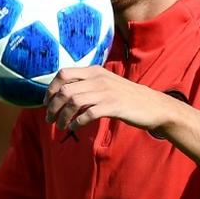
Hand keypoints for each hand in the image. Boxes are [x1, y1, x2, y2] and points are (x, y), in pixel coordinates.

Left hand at [44, 66, 170, 131]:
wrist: (152, 105)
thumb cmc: (125, 96)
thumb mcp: (105, 83)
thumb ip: (87, 84)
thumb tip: (62, 93)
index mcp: (94, 70)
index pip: (63, 73)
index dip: (51, 88)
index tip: (46, 102)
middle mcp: (98, 78)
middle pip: (65, 89)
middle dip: (53, 106)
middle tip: (49, 118)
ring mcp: (106, 92)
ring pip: (74, 102)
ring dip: (62, 116)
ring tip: (60, 126)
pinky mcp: (114, 106)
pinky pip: (88, 114)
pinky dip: (77, 122)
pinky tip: (74, 128)